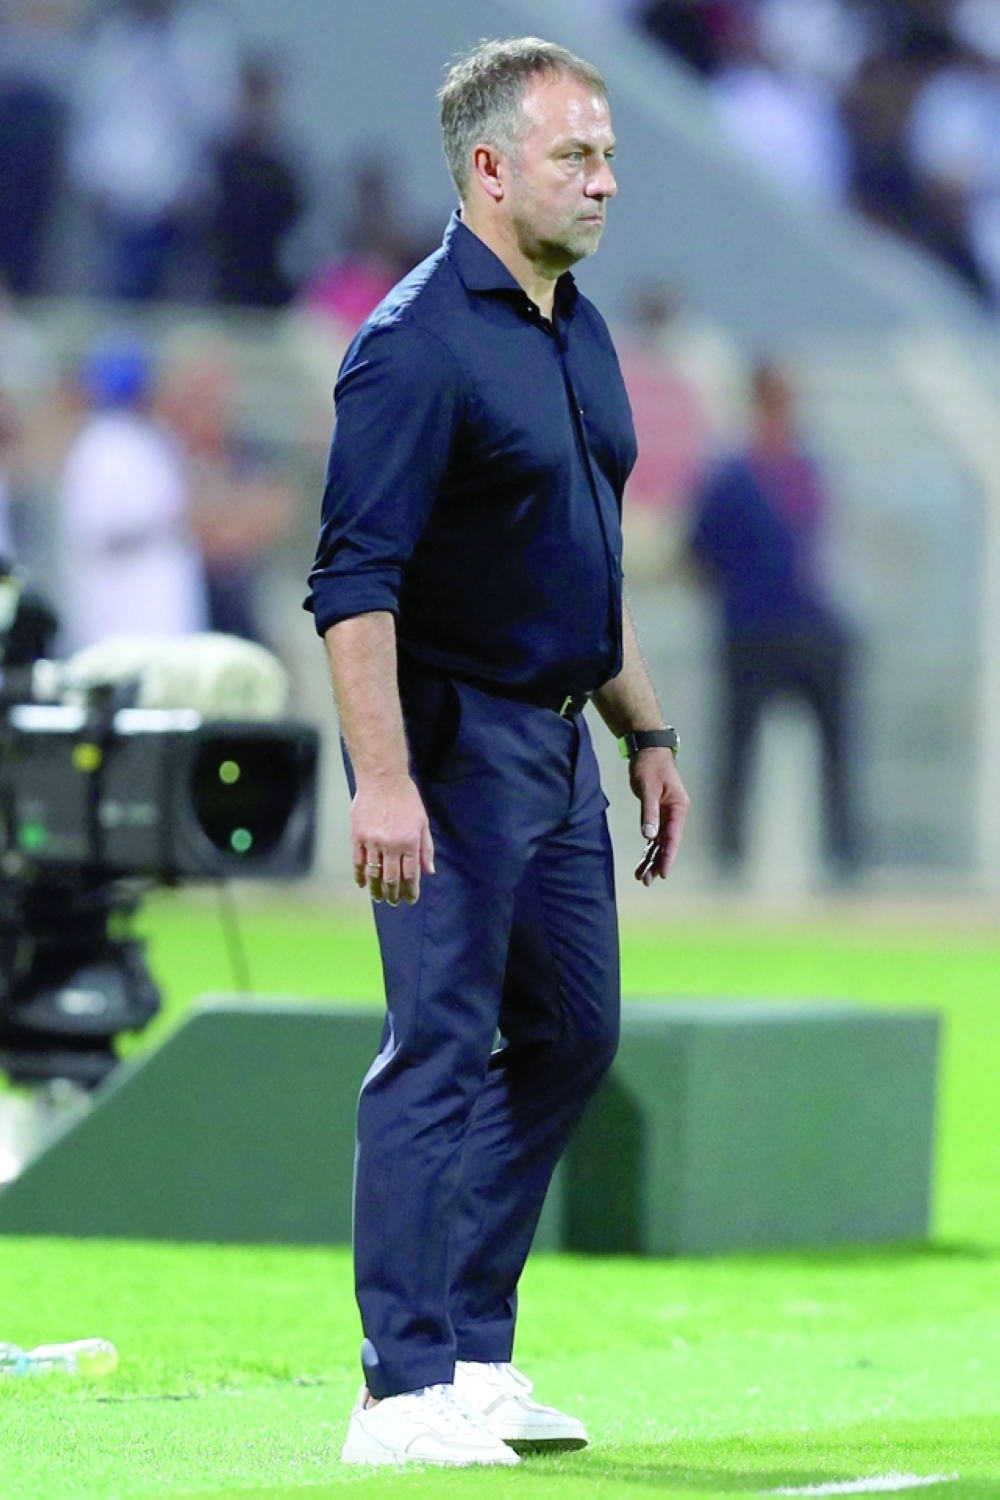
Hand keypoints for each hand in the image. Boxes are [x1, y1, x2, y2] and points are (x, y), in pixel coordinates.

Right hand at [351, 773, 434, 905]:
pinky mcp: (358, 836)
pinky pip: (358, 861)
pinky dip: (360, 875)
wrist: (382, 779)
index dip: (411, 890)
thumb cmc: (406, 798)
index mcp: (410, 842)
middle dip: (394, 894)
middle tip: (394, 902)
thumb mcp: (423, 822)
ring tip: (379, 899)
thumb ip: (426, 848)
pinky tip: (363, 884)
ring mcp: (373, 842)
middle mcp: (391, 845)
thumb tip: (429, 871)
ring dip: (377, 889)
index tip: (410, 900)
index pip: (411, 874)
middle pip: (391, 878)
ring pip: (374, 873)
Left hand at [629, 748, 689, 885]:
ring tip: (642, 877)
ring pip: (660, 842)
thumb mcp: (648, 788)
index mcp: (678, 808)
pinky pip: (654, 836)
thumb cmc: (650, 766)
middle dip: (657, 863)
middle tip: (646, 881)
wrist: (648, 750)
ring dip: (651, 859)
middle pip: (666, 844)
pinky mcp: (658, 813)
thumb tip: (650, 836)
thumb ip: (649, 812)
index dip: (668, 856)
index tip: (663, 873)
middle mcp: (675, 814)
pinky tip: (644, 862)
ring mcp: (667, 814)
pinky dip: (648, 849)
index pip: (673, 837)